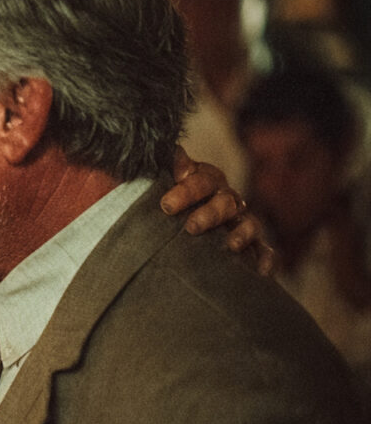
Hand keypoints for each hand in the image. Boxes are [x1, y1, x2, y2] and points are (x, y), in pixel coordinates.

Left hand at [161, 147, 275, 275]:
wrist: (180, 224)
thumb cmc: (166, 202)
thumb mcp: (157, 185)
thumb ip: (159, 170)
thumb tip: (166, 151)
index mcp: (205, 181)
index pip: (201, 181)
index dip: (186, 192)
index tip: (166, 205)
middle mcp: (226, 199)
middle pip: (225, 202)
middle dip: (210, 214)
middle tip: (191, 228)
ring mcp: (241, 221)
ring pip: (248, 224)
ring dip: (242, 234)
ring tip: (232, 246)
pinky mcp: (252, 245)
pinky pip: (264, 250)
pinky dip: (265, 258)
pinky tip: (260, 271)